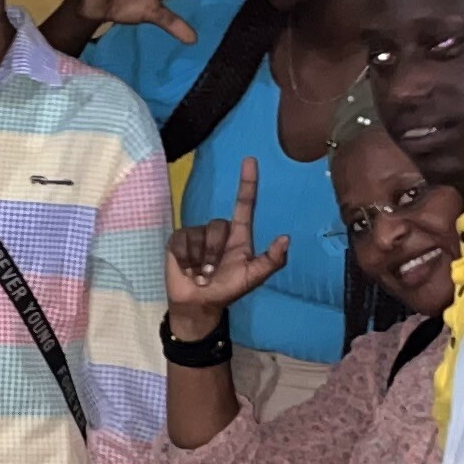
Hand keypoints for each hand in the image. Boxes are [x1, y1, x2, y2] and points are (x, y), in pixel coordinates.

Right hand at [163, 160, 293, 335]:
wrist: (198, 304)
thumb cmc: (228, 289)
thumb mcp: (253, 277)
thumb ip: (272, 260)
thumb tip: (286, 238)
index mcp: (239, 236)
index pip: (245, 204)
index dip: (248, 182)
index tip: (250, 160)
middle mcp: (218, 231)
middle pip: (218, 225)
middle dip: (215, 252)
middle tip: (212, 273)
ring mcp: (197, 234)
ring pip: (200, 234)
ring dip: (200, 259)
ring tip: (200, 273)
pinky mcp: (178, 240)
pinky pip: (182, 241)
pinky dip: (185, 259)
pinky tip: (187, 270)